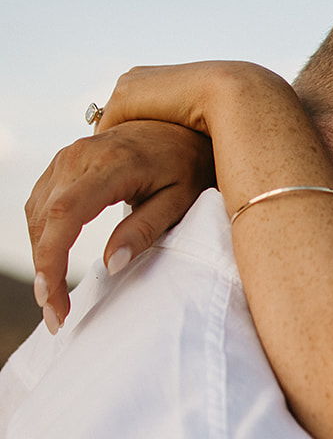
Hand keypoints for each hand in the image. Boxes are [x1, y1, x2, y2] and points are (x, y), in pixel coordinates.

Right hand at [26, 121, 214, 330]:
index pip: (65, 215)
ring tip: (54, 296)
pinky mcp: (65, 160)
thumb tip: (112, 265)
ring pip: (37, 212)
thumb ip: (145, 229)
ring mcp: (69, 154)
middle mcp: (81, 155)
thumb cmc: (188, 163)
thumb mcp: (180, 199)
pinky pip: (41, 201)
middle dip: (44, 271)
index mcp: (111, 164)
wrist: (183, 123)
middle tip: (55, 315)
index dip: (52, 260)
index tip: (54, 300)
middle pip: (45, 218)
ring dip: (41, 255)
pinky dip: (42, 234)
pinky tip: (53, 263)